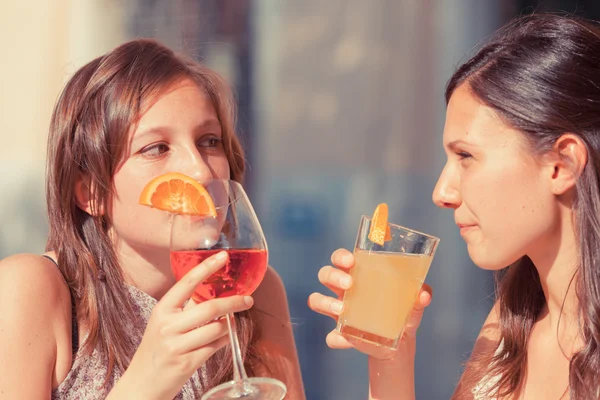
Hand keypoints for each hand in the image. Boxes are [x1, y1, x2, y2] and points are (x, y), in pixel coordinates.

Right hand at [127, 251, 252, 399]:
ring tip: (229, 324)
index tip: (223, 256)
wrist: (142, 383)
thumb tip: (216, 290)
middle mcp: (168, 325)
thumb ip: (186, 307)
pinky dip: (225, 340)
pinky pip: (216, 346)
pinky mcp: (187, 363)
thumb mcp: (165, 323)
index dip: (207, 267)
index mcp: (162, 310)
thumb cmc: (158, 348)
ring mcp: (177, 345)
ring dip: (229, 325)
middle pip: (210, 307)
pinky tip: (224, 338)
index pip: (187, 282)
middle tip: (248, 300)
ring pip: (217, 328)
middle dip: (234, 302)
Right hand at [308, 248, 431, 360]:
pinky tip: (348, 341)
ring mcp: (338, 311)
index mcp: (359, 276)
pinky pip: (330, 335)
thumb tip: (423, 294)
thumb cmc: (402, 313)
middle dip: (333, 276)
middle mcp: (344, 290)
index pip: (341, 258)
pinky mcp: (340, 334)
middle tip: (349, 284)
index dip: (340, 256)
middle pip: (325, 274)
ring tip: (342, 309)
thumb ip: (419, 298)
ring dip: (325, 302)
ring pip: (316, 299)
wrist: (399, 343)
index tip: (351, 261)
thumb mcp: (413, 305)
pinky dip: (336, 338)